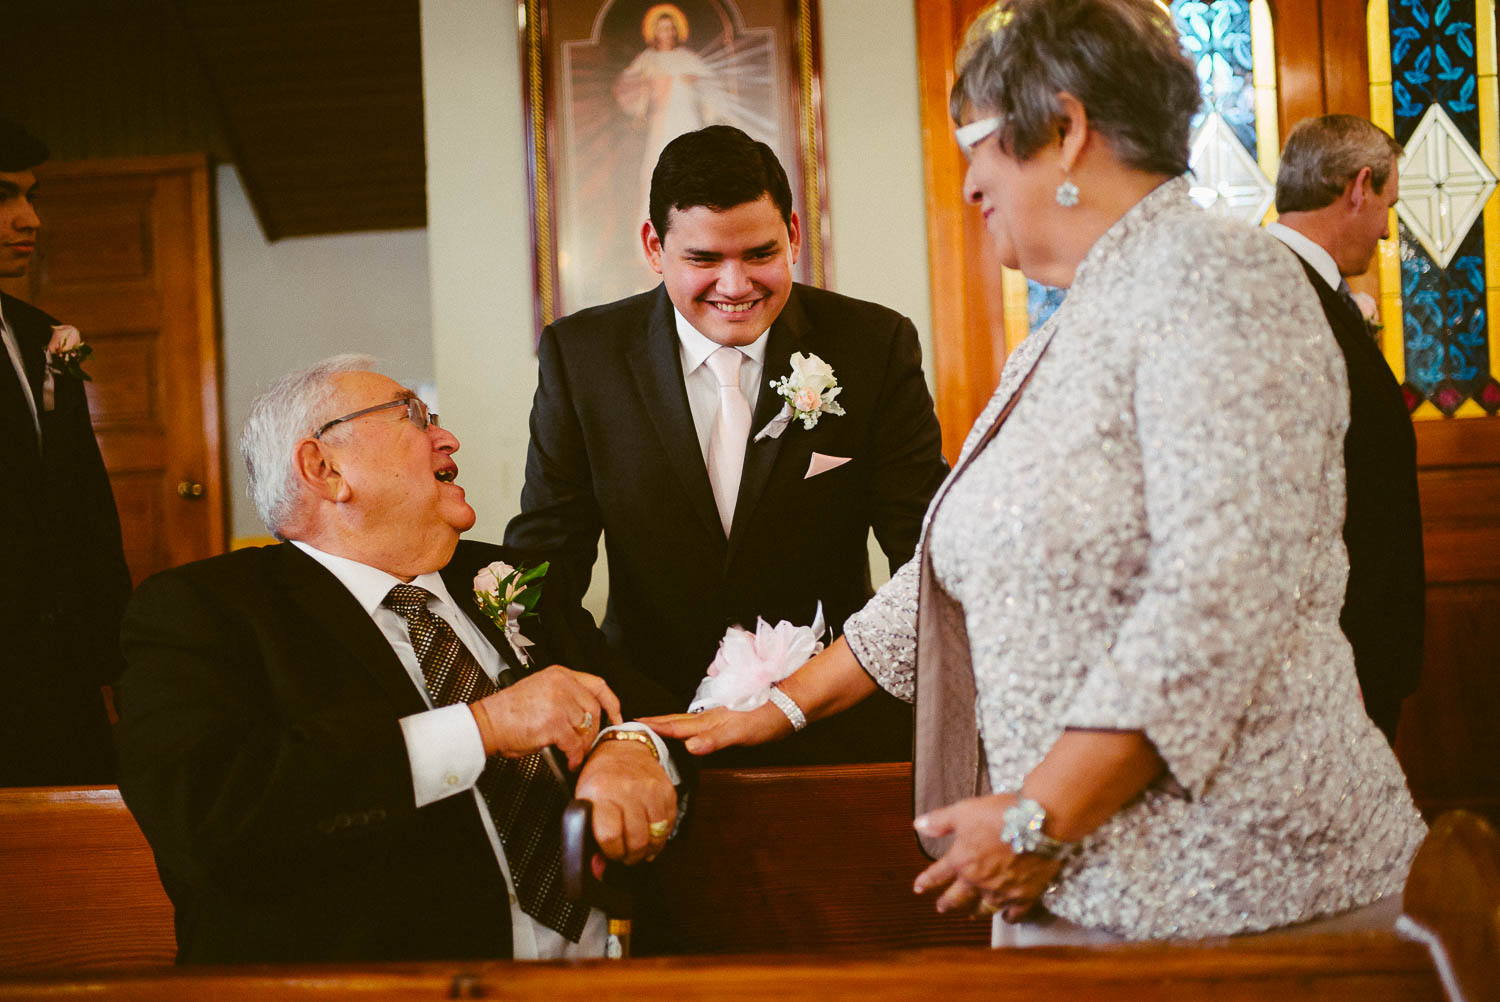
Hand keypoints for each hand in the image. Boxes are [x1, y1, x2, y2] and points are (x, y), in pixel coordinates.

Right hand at [470, 665, 620, 769]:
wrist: (487, 723)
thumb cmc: (508, 712)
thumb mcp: (540, 691)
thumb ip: (564, 696)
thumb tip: (584, 718)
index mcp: (560, 674)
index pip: (597, 685)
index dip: (611, 703)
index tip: (616, 716)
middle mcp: (562, 685)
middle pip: (594, 709)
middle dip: (593, 731)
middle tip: (587, 744)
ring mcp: (560, 703)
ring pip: (585, 729)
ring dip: (582, 746)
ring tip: (575, 755)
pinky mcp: (555, 723)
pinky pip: (574, 744)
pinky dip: (574, 756)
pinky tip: (569, 761)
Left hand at [575, 736, 675, 864]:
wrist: (624, 748)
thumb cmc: (601, 777)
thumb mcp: (585, 801)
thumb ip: (589, 836)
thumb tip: (598, 869)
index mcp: (600, 793)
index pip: (610, 835)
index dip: (611, 852)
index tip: (610, 853)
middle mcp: (627, 790)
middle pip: (636, 839)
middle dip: (630, 855)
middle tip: (624, 854)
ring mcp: (650, 789)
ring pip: (656, 835)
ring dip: (647, 849)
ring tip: (638, 847)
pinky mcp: (667, 790)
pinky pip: (669, 824)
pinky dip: (661, 835)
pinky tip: (651, 834)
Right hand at [637, 702, 792, 754]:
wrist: (791, 704)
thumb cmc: (768, 719)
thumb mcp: (741, 733)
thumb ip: (715, 740)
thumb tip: (690, 747)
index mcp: (710, 722)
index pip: (676, 726)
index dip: (656, 728)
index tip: (634, 725)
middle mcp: (712, 717)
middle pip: (678, 721)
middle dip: (656, 723)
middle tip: (635, 724)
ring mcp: (721, 717)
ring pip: (688, 720)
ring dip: (669, 724)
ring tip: (654, 727)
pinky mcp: (731, 719)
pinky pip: (701, 723)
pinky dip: (688, 726)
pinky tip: (690, 730)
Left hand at [912, 794, 1063, 920]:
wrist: (1039, 824)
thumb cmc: (1000, 814)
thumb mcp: (964, 811)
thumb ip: (940, 821)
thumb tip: (918, 825)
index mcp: (961, 861)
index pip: (937, 875)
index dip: (926, 881)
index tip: (918, 888)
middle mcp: (978, 881)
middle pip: (957, 898)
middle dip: (947, 904)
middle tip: (941, 908)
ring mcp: (1001, 892)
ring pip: (983, 909)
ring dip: (975, 912)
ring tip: (971, 915)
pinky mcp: (1024, 896)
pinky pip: (1014, 914)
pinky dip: (1008, 917)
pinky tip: (1007, 916)